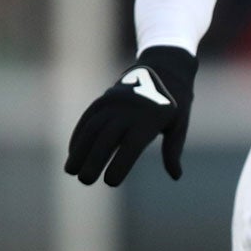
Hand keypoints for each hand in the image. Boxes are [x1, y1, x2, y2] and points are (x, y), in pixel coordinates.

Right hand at [63, 46, 197, 185]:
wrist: (166, 68)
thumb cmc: (176, 102)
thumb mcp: (179, 124)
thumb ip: (173, 150)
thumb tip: (176, 176)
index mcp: (150, 119)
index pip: (132, 145)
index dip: (120, 164)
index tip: (110, 182)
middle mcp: (129, 110)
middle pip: (107, 138)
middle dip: (94, 160)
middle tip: (85, 181)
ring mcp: (114, 102)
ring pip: (92, 128)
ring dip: (80, 149)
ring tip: (70, 170)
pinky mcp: (104, 99)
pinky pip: (88, 118)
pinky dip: (79, 135)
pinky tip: (72, 151)